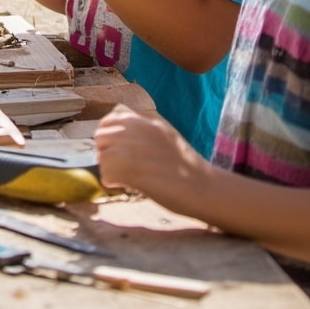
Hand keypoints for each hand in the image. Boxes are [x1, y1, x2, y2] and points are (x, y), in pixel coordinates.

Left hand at [95, 107, 209, 208]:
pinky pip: (109, 173)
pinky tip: (123, 186)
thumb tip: (115, 135)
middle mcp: (142, 131)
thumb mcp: (165, 135)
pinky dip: (111, 181)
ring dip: (108, 170)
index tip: (112, 151)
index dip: (106, 137)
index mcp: (148, 120)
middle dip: (104, 153)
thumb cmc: (185, 166)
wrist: (207, 187)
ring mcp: (140, 150)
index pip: (109, 120)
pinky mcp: (139, 172)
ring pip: (104, 156)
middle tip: (116, 168)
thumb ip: (142, 130)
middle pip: (102, 138)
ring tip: (121, 179)